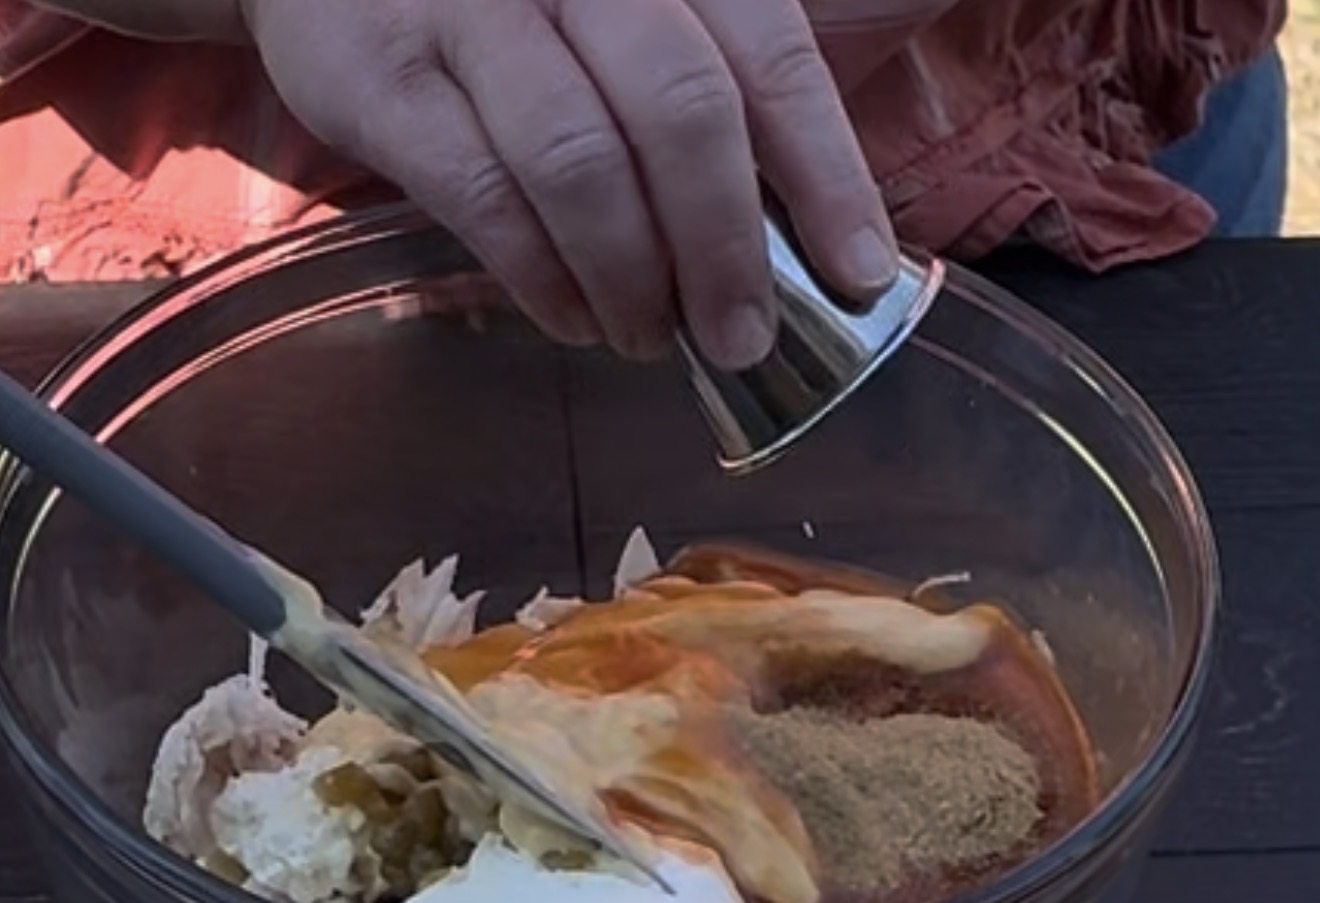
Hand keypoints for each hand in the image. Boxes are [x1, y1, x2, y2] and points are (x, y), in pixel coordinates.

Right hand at [239, 0, 896, 368]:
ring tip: (648, 338)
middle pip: (684, 113)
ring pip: (581, 163)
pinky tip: (573, 320)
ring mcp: (472, 12)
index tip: (857, 273)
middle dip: (724, 251)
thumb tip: (793, 241)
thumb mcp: (628, 14)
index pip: (771, 60)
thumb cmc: (516, 5)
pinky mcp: (385, 76)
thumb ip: (708, 93)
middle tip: (739, 339)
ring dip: (629, 279)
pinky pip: (484, 198)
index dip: (827, 177)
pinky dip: (541, 279)